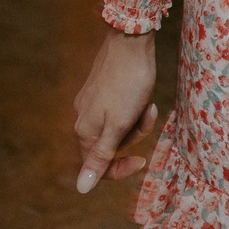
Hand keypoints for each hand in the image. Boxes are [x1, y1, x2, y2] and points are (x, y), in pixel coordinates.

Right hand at [71, 29, 159, 193]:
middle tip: (146, 116)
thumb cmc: (129, 83)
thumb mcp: (118, 126)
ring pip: (117, 127)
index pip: (98, 168)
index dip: (120, 169)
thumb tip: (81, 188)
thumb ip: (100, 157)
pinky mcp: (101, 89)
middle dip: (133, 136)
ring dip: (136, 121)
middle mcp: (83, 118)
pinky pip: (119, 110)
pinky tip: (143, 95)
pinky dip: (134, 108)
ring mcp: (91, 102)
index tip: (142, 161)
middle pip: (110, 146)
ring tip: (147, 103)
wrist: (131, 40)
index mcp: (85, 131)